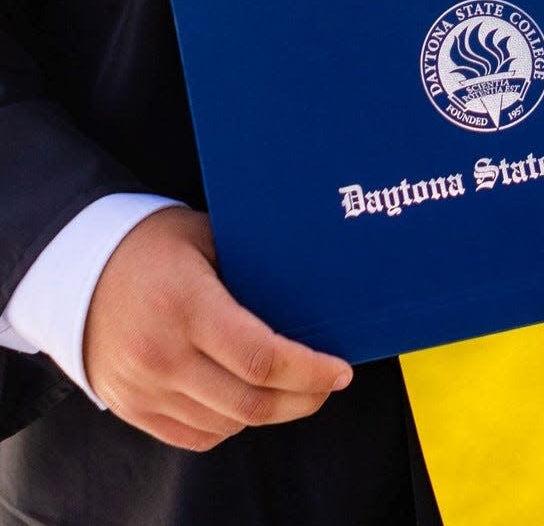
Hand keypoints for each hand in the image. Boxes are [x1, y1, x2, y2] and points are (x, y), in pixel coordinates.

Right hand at [83, 207, 351, 450]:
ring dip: (272, 412)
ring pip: (228, 423)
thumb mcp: (205, 237)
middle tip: (329, 384)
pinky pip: (195, 436)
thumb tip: (309, 294)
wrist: (72, 266)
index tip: (340, 371)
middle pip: (252, 402)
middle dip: (305, 398)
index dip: (310, 372)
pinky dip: (232, 425)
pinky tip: (251, 401)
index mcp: (187, 306)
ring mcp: (143, 387)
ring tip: (297, 389)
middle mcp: (163, 354)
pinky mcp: (131, 406)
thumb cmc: (150, 244)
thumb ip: (252, 267)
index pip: (262, 359)